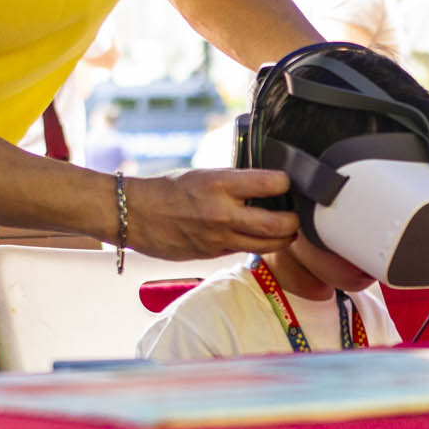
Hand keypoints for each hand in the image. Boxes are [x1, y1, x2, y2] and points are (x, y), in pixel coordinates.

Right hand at [125, 169, 298, 258]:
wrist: (134, 214)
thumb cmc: (167, 190)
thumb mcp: (203, 174)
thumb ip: (235, 181)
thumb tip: (266, 184)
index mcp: (220, 184)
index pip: (272, 183)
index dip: (286, 183)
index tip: (286, 183)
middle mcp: (223, 213)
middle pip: (279, 225)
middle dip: (294, 221)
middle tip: (294, 214)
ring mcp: (219, 237)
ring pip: (269, 245)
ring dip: (283, 238)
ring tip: (284, 229)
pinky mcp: (213, 254)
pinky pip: (246, 250)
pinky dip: (258, 244)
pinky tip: (257, 235)